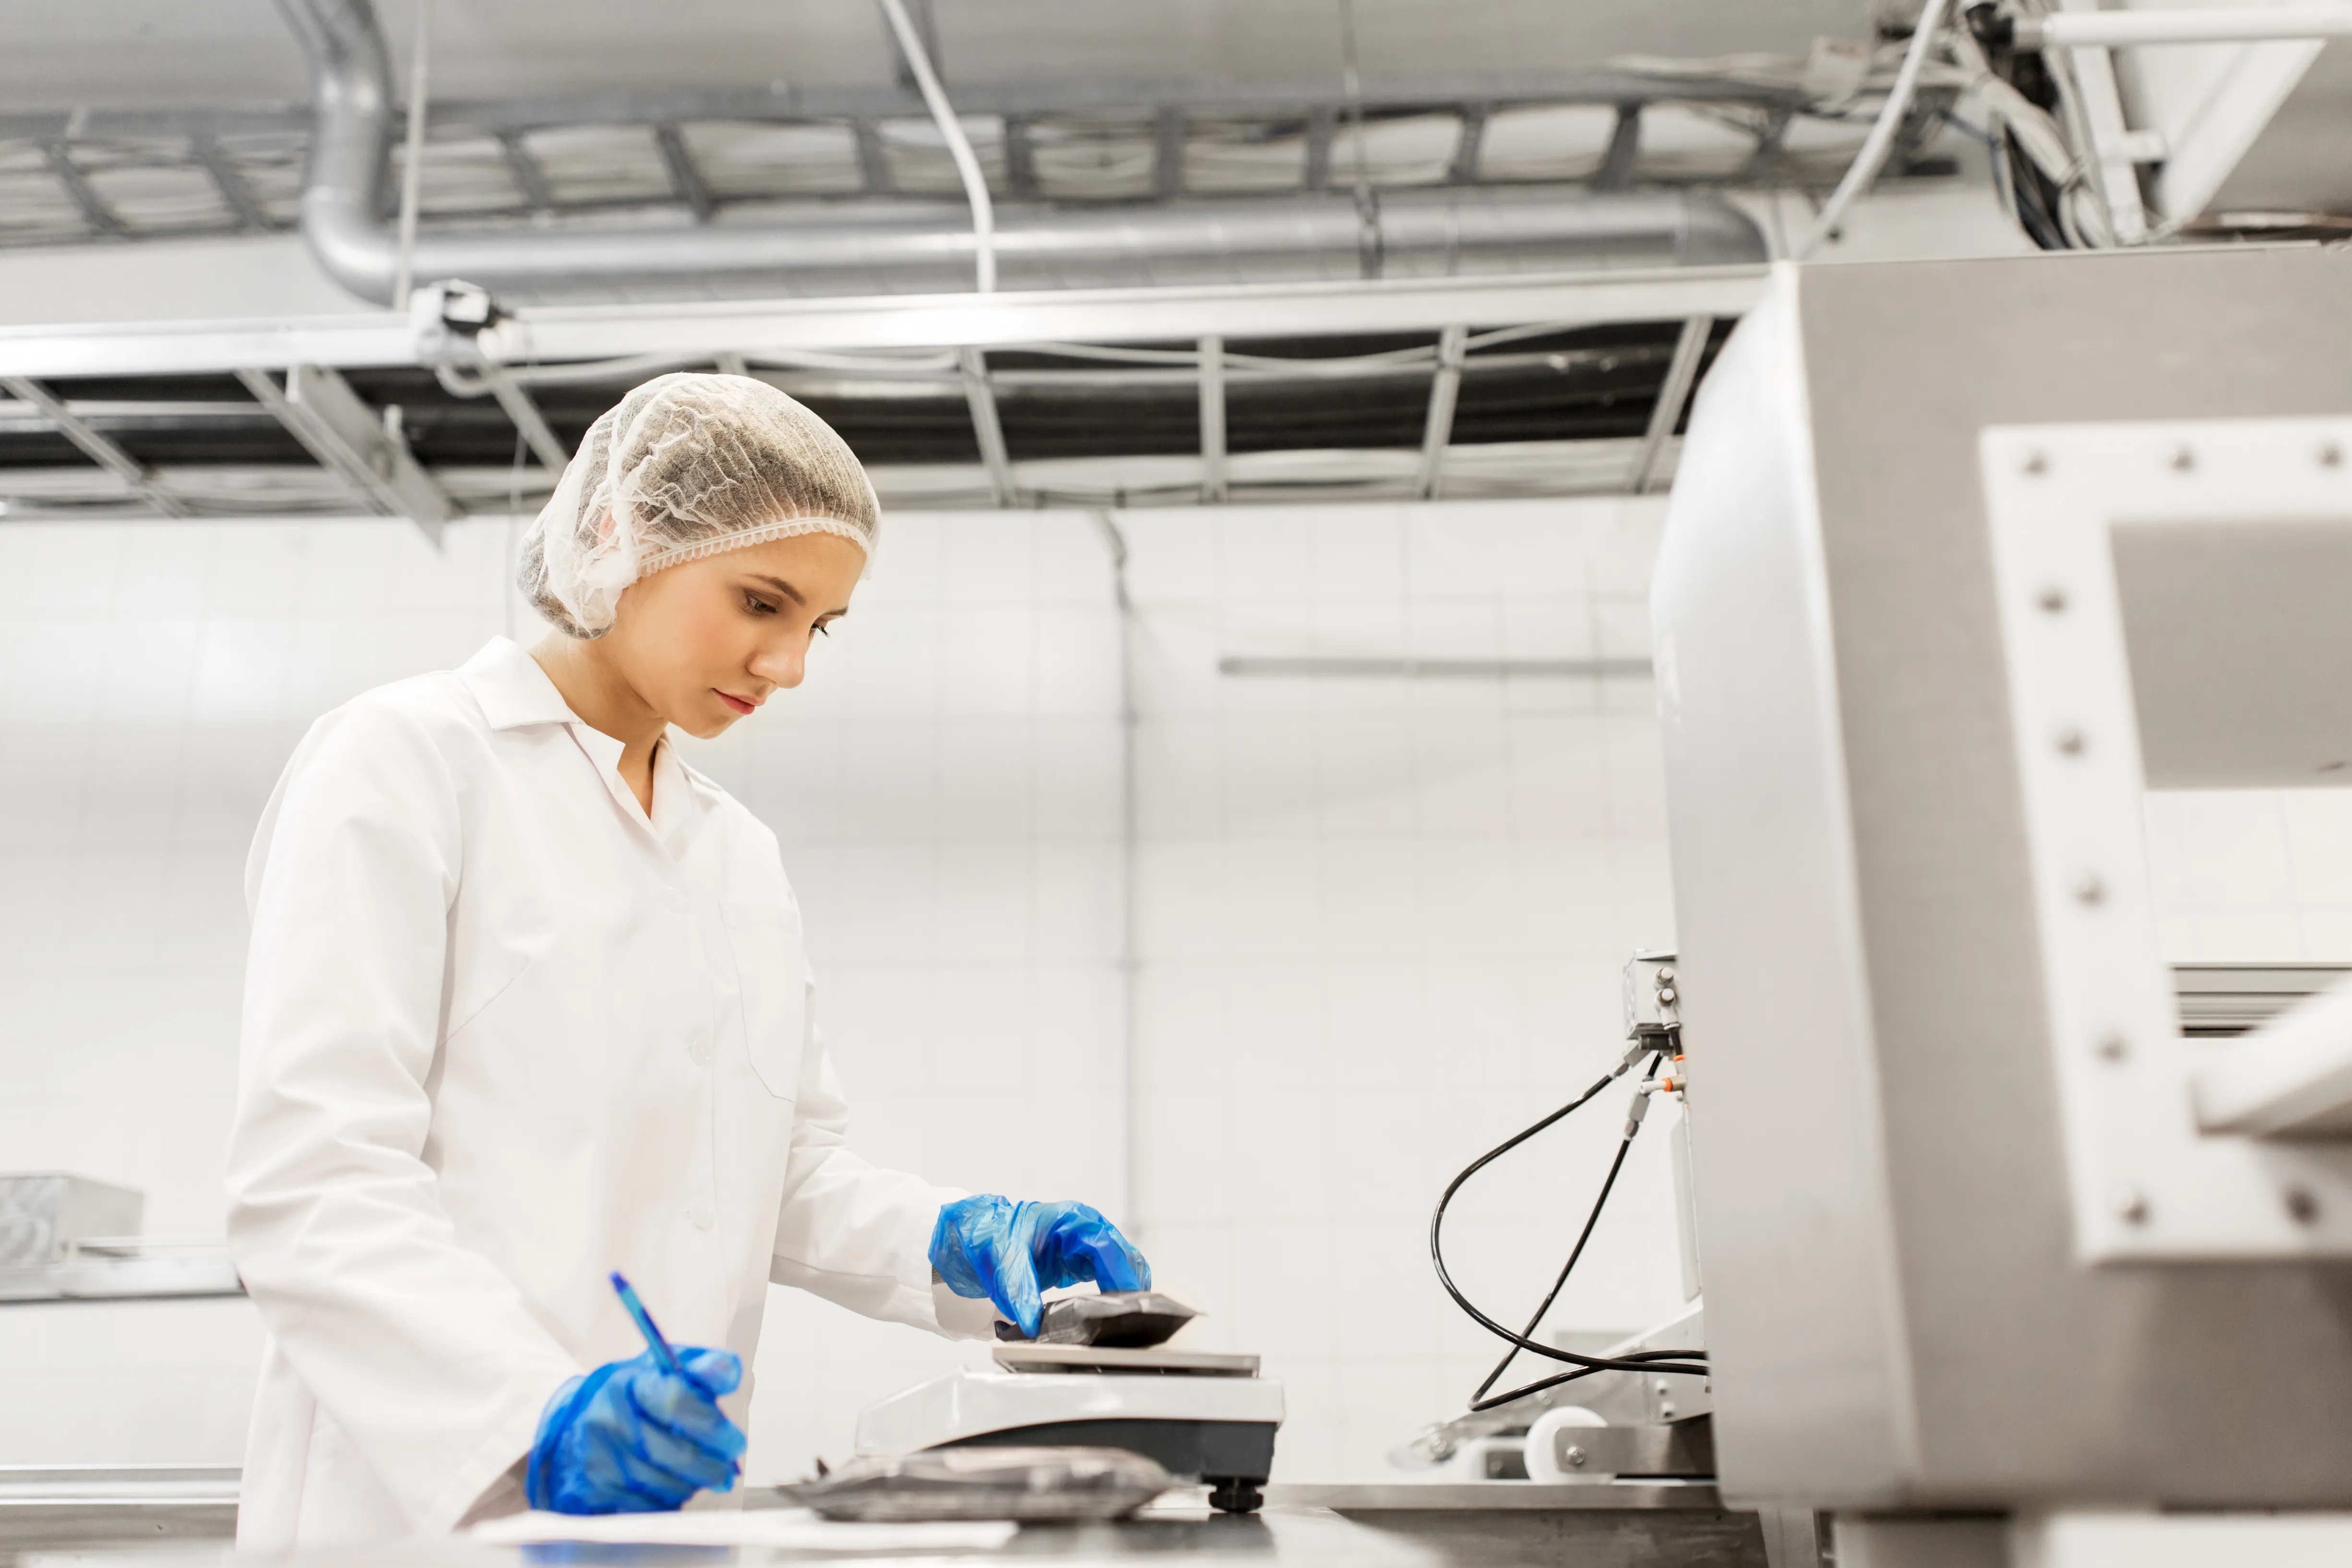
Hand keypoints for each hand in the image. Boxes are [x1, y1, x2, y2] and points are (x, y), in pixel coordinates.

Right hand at [525, 1347, 745, 1514]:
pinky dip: (669, 1501)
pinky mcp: (592, 1494)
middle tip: (727, 1469)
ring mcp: (598, 1460)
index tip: (735, 1442)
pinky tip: (672, 1487)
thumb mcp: (664, 1370)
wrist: (579, 1428)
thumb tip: (730, 1371)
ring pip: (666, 1487)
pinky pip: (648, 1508)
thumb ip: (702, 1368)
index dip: (711, 1425)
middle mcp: (608, 1421)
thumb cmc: (634, 1398)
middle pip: (677, 1454)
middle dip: (712, 1466)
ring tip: (699, 1475)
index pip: (675, 1401)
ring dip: (693, 1485)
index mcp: (627, 1383)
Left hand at [929, 1196, 1150, 1337]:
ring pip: (1121, 1265)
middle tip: (1136, 1316)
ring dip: (1127, 1288)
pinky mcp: (1080, 1262)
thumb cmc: (991, 1237)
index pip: (1106, 1245)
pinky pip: (1108, 1275)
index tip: (1129, 1299)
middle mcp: (1085, 1229)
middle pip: (1122, 1255)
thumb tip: (1031, 1324)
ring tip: (1130, 1318)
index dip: (1121, 1272)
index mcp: (1072, 1220)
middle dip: (1133, 1283)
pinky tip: (1114, 1311)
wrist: (977, 1235)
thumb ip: (1020, 1292)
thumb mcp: (1003, 1262)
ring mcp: (1085, 1245)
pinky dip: (1115, 1291)